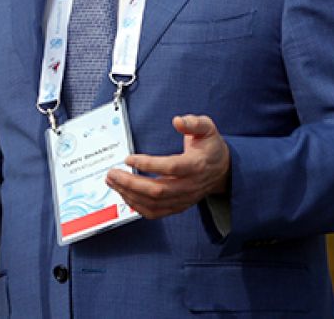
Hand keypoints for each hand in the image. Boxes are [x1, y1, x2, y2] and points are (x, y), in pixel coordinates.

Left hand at [105, 115, 230, 218]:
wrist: (221, 170)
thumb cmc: (211, 147)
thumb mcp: (207, 128)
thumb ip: (193, 123)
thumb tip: (177, 121)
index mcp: (196, 165)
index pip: (171, 167)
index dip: (148, 164)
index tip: (129, 158)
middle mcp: (190, 185)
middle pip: (158, 190)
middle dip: (131, 183)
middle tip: (112, 173)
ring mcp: (183, 198)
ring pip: (154, 203)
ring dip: (130, 194)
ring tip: (113, 182)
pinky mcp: (178, 206)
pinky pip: (156, 212)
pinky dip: (138, 206)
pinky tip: (125, 195)